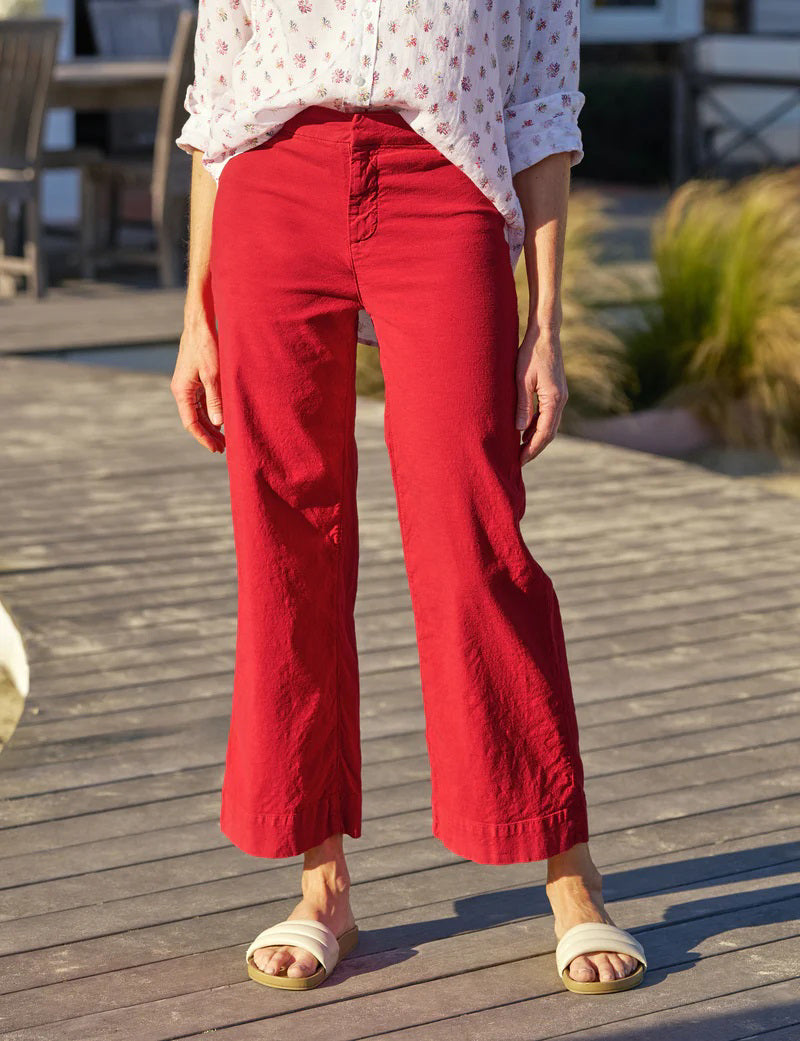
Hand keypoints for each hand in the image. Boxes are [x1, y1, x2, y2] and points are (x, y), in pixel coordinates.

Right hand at [171, 307, 225, 453]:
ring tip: (225, 438)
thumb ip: (216, 400)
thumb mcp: (213, 375)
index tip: (216, 449)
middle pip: (194, 420)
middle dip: (208, 435)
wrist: (200, 324)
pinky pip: (202, 402)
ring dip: (210, 426)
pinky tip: (222, 420)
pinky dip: (211, 413)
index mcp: (182, 391)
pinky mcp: (195, 380)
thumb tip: (218, 424)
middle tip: (224, 448)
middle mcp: (182, 390)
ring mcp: (188, 385)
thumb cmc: (206, 346)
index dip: (204, 438)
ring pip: (198, 412)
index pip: (191, 423)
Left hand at [515, 321, 567, 465]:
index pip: (544, 433)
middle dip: (534, 448)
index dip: (531, 449)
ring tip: (520, 450)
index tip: (519, 461)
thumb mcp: (522, 380)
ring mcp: (560, 396)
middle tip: (518, 461)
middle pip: (549, 433)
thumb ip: (522, 405)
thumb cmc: (530, 354)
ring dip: (536, 438)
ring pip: (549, 425)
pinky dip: (537, 426)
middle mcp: (561, 401)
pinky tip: (525, 431)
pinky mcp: (556, 392)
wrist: (545, 334)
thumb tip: (520, 430)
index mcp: (554, 399)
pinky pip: (548, 415)